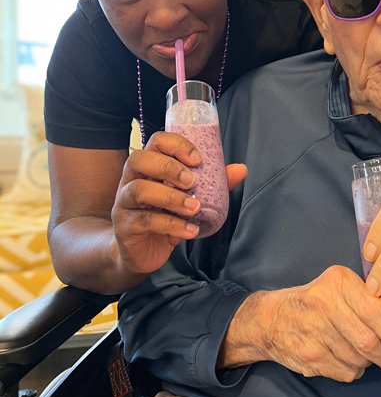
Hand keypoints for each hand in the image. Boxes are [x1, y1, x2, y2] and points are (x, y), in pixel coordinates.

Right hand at [111, 131, 246, 275]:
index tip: (197, 159)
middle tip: (192, 181)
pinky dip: (172, 225)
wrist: (142, 253)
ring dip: (171, 197)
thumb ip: (212, 184)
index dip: (176, 145)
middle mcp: (131, 180)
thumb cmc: (163, 218)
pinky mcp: (125, 227)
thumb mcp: (188, 199)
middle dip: (169, 167)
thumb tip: (240, 169)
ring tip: (194, 207)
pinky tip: (190, 230)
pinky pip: (145, 221)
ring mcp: (124, 203)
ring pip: (139, 189)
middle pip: (139, 159)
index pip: (156, 142)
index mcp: (148, 167)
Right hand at [221, 265, 380, 381]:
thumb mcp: (338, 285)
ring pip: (359, 360)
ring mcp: (315, 334)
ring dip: (372, 364)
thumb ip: (368, 297)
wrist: (269, 319)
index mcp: (338, 282)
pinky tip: (348, 359)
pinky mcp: (310, 358)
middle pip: (369, 342)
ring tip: (372, 357)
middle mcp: (325, 305)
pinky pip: (346, 372)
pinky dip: (354, 371)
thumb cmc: (314, 300)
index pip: (375, 312)